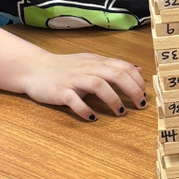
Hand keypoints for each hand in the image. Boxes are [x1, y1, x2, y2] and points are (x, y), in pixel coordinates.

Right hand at [21, 51, 147, 120]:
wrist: (34, 69)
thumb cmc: (65, 68)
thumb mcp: (92, 63)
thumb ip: (114, 66)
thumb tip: (139, 70)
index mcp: (97, 62)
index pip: (123, 67)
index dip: (138, 81)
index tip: (145, 95)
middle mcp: (88, 69)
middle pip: (116, 75)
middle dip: (132, 90)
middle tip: (140, 105)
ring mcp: (74, 80)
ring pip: (98, 84)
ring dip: (113, 99)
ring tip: (121, 112)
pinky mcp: (60, 91)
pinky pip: (74, 100)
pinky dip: (84, 109)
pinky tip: (92, 117)